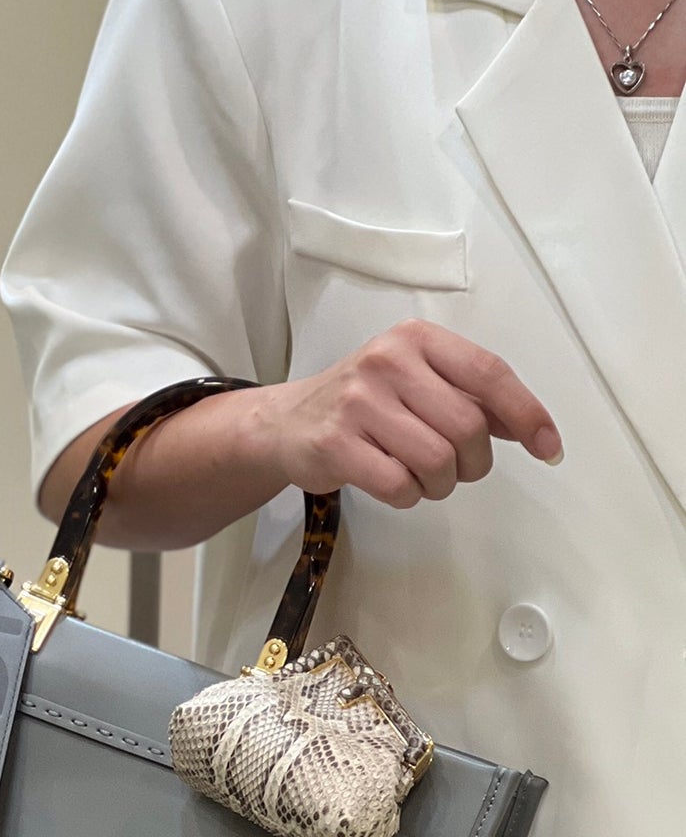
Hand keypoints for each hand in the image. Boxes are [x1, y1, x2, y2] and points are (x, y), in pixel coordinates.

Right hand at [243, 318, 563, 508]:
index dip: (527, 415)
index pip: (489, 374)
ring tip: (422, 478)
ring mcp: (358, 402)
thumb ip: (471, 398)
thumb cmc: (362, 403)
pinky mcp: (335, 443)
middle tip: (458, 470)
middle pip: (467, 427)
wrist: (286, 422)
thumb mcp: (417, 382)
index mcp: (417, 340)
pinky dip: (408, 496)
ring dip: (440, 484)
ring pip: (437, 461)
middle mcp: (387, 362)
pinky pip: (399, 485)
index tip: (549, 448)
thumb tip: (529, 427)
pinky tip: (394, 484)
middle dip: (474, 463)